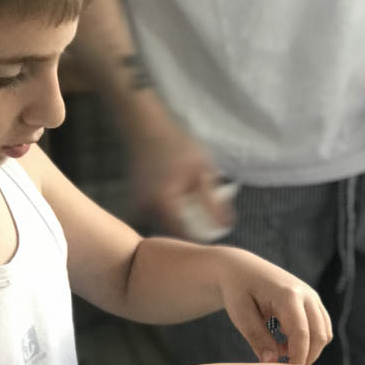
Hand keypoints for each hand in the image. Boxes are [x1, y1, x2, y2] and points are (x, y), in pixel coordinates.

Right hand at [128, 122, 233, 238]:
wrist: (144, 128)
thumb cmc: (176, 145)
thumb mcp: (202, 171)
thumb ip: (214, 202)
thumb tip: (227, 226)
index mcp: (163, 204)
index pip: (186, 236)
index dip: (204, 236)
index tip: (216, 230)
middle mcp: (146, 211)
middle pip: (175, 235)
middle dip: (193, 229)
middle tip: (208, 216)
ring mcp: (138, 209)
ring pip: (166, 227)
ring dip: (182, 222)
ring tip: (194, 205)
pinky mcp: (136, 206)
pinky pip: (158, 219)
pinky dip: (171, 214)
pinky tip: (180, 200)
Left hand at [215, 248, 331, 364]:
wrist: (241, 269)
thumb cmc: (238, 290)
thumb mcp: (240, 314)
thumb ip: (257, 338)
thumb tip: (272, 362)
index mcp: (288, 295)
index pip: (302, 334)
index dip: (296, 358)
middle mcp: (306, 294)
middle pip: (319, 336)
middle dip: (306, 357)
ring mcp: (312, 297)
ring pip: (324, 333)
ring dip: (309, 350)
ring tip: (281, 353)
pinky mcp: (312, 302)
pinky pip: (321, 327)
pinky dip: (310, 341)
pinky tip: (286, 343)